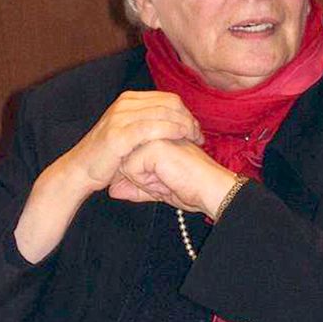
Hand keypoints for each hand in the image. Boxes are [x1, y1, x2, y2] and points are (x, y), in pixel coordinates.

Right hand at [54, 90, 202, 198]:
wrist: (80, 170)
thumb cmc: (108, 157)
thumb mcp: (129, 132)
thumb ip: (149, 123)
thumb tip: (176, 121)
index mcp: (129, 100)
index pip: (168, 98)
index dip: (186, 113)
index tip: (196, 130)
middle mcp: (125, 103)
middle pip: (170, 103)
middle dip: (189, 119)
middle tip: (199, 136)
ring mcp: (121, 117)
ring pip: (164, 113)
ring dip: (185, 125)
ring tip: (194, 140)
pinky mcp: (119, 134)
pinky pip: (152, 127)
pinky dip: (172, 130)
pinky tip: (182, 138)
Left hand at [109, 138, 235, 218]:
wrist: (210, 189)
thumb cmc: (190, 189)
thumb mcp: (156, 190)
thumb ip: (134, 188)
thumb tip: (112, 190)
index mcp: (156, 136)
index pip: (127, 159)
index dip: (140, 179)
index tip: (166, 179)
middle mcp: (154, 131)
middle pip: (124, 160)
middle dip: (141, 179)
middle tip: (168, 179)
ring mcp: (154, 134)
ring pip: (125, 164)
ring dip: (144, 179)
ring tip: (167, 178)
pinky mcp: (154, 143)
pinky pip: (131, 168)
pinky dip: (145, 181)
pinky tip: (166, 177)